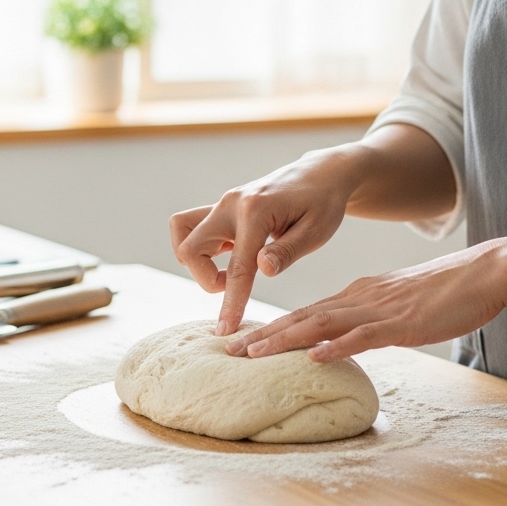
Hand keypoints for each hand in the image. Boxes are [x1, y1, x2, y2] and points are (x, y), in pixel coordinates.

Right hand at [169, 149, 362, 336]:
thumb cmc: (324, 203)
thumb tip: (262, 270)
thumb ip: (288, 251)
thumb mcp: (318, 230)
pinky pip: (191, 226)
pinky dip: (202, 247)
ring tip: (229, 269)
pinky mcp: (221, 207)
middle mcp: (232, 204)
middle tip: (236, 284)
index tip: (225, 331)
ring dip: (196, 260)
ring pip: (182, 232)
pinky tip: (232, 253)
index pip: (237, 267)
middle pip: (190, 249)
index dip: (230, 302)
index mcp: (257, 212)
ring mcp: (223, 203)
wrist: (320, 174)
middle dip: (204, 279)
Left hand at [223, 241, 506, 362]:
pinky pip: (364, 335)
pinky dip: (336, 346)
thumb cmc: (447, 292)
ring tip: (253, 353)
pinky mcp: (403, 323)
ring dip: (284, 339)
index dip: (271, 327)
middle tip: (228, 349)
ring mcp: (380, 310)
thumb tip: (347, 336)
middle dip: (263, 334)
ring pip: (322, 324)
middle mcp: (360, 298)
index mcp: (359, 294)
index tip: (242, 340)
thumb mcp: (400, 302)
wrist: (484, 272)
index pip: (306, 312)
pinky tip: (314, 356)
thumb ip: (372, 317)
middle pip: (302, 317)